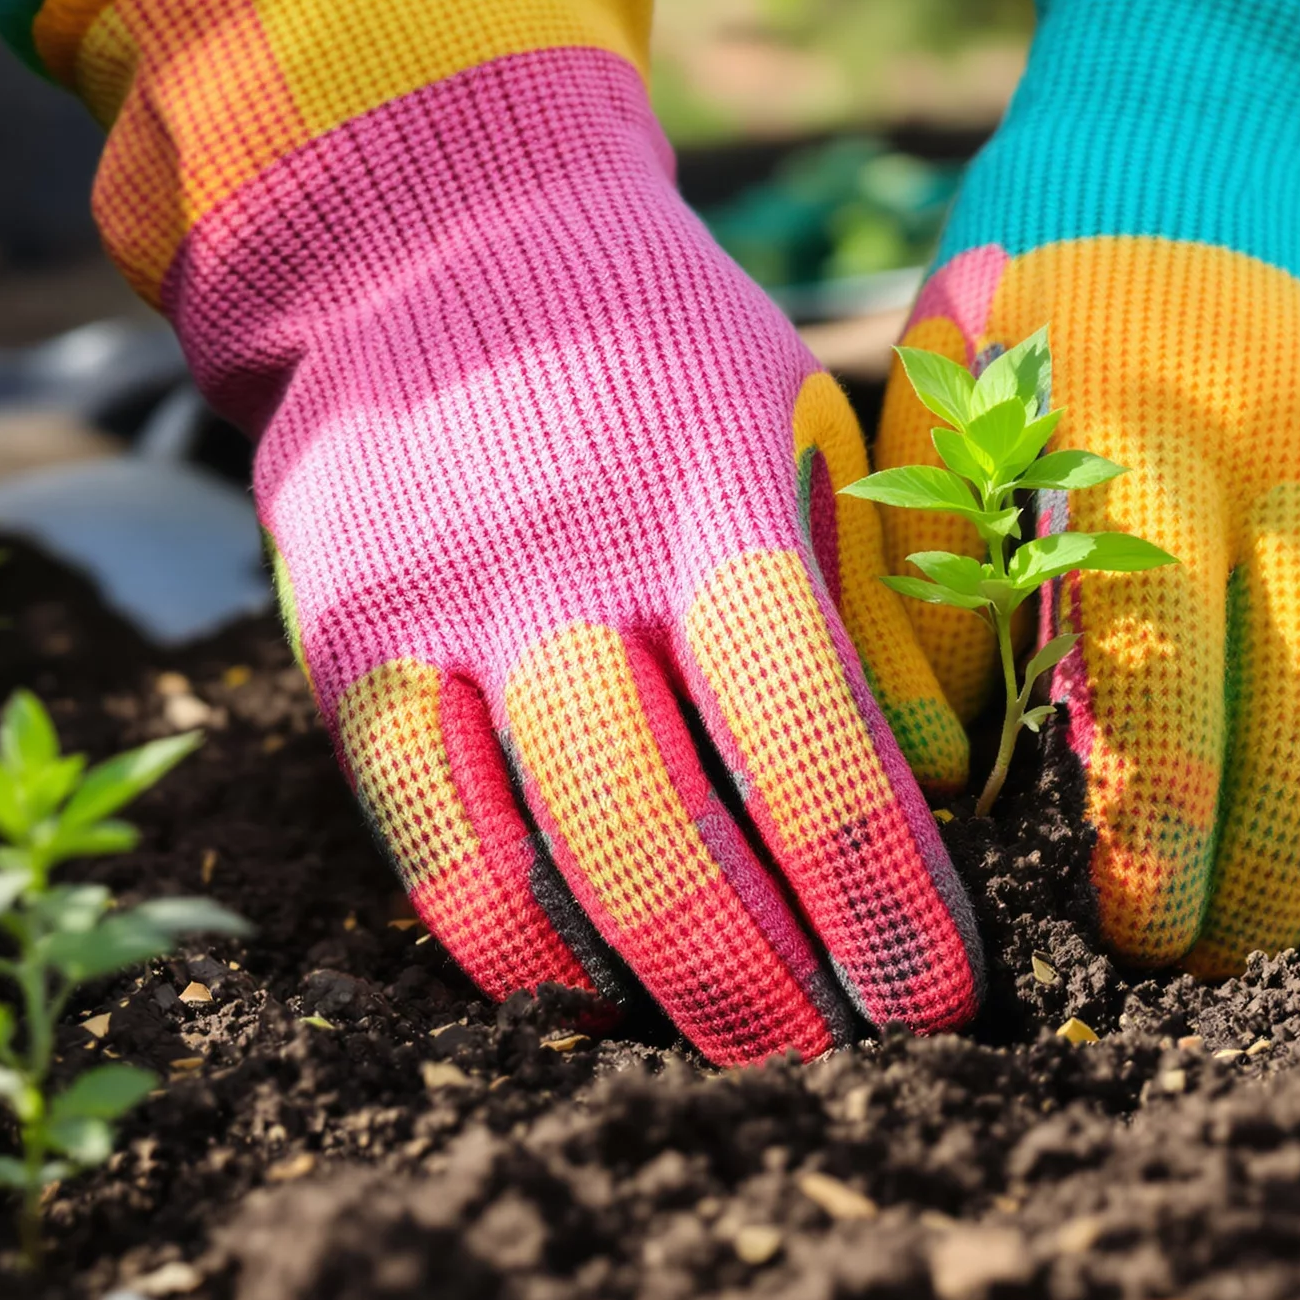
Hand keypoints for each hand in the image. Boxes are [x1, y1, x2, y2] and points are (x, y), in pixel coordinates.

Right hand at [254, 58, 983, 1061]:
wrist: (438, 244)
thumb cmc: (667, 361)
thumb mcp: (805, 422)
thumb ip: (881, 586)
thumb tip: (953, 781)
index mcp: (713, 490)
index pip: (809, 728)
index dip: (882, 888)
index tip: (947, 991)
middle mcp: (570, 558)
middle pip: (669, 833)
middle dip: (777, 985)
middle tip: (861, 1054)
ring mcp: (443, 609)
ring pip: (542, 861)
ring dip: (659, 992)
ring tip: (753, 1052)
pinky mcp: (345, 646)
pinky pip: (426, 843)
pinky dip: (512, 947)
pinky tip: (594, 996)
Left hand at [876, 0, 1299, 973]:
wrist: (1237, 117)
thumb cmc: (1045, 281)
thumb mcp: (944, 381)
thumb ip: (920, 569)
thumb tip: (936, 780)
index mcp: (1119, 423)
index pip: (1141, 667)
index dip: (1138, 820)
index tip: (1106, 934)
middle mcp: (1271, 451)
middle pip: (1275, 719)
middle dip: (1228, 880)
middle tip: (1171, 972)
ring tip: (1263, 969)